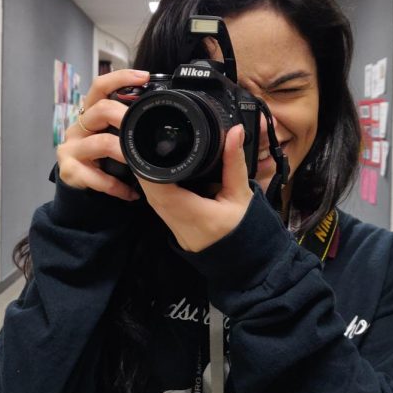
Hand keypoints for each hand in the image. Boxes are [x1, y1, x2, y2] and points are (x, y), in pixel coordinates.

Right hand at [56, 69, 148, 200]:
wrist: (80, 190)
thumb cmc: (103, 159)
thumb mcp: (114, 137)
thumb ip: (127, 124)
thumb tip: (160, 110)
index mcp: (90, 114)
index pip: (100, 87)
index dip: (120, 78)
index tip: (144, 76)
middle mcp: (78, 127)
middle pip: (99, 109)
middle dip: (124, 116)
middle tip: (143, 127)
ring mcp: (71, 148)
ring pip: (101, 143)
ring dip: (124, 154)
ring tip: (139, 164)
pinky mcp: (69, 170)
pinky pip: (97, 177)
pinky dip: (116, 186)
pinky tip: (130, 193)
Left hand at [138, 124, 253, 252]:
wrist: (243, 260)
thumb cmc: (244, 230)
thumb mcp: (241, 195)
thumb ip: (234, 163)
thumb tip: (234, 132)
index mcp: (192, 214)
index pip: (159, 188)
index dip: (150, 165)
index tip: (152, 144)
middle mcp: (175, 222)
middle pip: (149, 188)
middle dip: (148, 164)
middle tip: (153, 139)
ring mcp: (171, 226)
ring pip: (150, 195)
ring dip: (151, 173)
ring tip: (157, 150)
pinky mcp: (172, 225)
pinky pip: (158, 201)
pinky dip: (158, 184)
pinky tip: (165, 170)